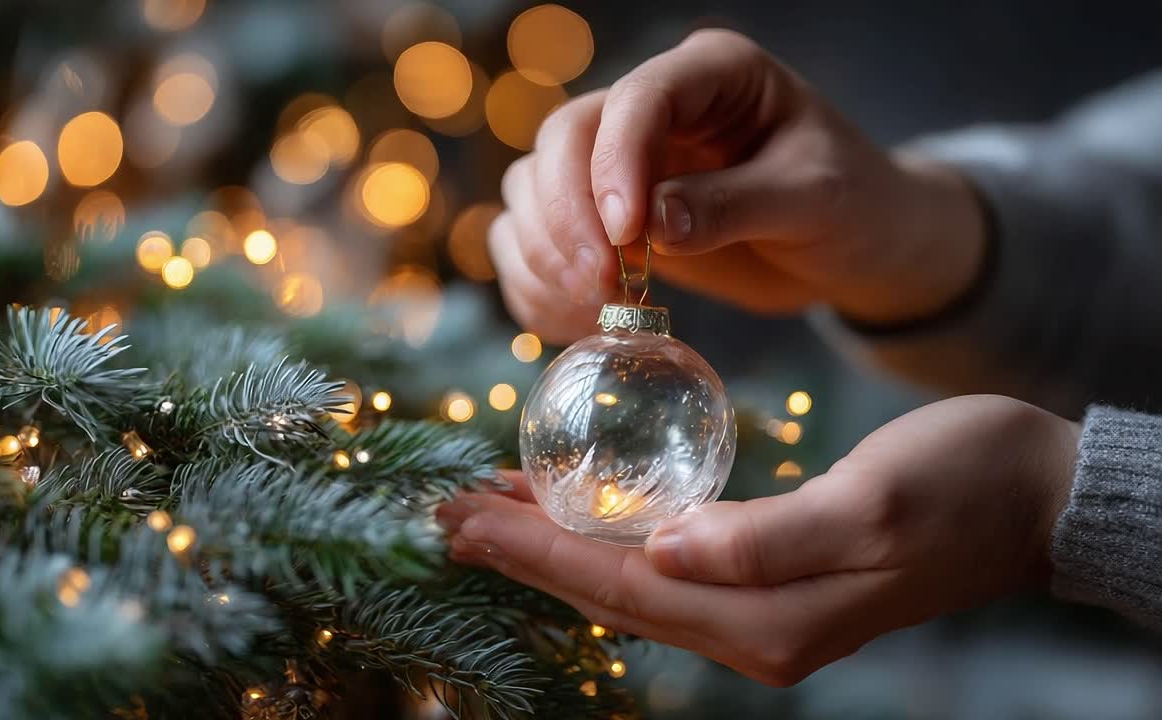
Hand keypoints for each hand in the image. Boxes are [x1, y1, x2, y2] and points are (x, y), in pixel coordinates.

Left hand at [437, 395, 1078, 685]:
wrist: (1032, 496)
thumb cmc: (962, 485)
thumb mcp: (869, 507)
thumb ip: (765, 540)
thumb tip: (666, 553)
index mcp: (766, 621)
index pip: (619, 586)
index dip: (533, 550)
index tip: (458, 516)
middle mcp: (752, 632)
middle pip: (609, 590)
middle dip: (522, 551)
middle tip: (444, 513)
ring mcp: (761, 614)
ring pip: (630, 581)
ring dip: (556, 545)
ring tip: (488, 509)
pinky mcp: (770, 583)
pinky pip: (665, 569)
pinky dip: (609, 539)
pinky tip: (579, 512)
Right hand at [489, 28, 987, 343]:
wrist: (854, 246)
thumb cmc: (853, 206)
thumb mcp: (815, 201)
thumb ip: (736, 206)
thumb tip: (653, 227)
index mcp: (711, 74)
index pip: (636, 99)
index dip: (616, 164)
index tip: (626, 237)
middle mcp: (651, 109)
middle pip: (563, 139)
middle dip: (567, 216)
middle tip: (600, 284)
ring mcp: (618, 165)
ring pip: (532, 188)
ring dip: (543, 252)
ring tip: (593, 306)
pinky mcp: (603, 221)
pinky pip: (533, 241)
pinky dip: (535, 284)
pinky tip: (574, 322)